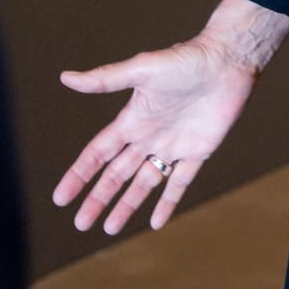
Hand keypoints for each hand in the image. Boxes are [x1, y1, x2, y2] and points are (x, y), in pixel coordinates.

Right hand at [52, 0, 288, 234]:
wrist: (228, 59)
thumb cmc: (185, 59)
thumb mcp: (142, 69)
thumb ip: (106, 79)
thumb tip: (65, 77)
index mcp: (132, 119)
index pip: (97, 154)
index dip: (79, 175)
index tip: (60, 198)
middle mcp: (149, 135)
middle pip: (116, 174)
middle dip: (98, 198)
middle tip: (80, 223)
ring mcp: (173, 145)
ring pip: (143, 182)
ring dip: (126, 205)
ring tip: (109, 229)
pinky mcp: (199, 151)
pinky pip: (180, 183)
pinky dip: (168, 203)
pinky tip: (155, 223)